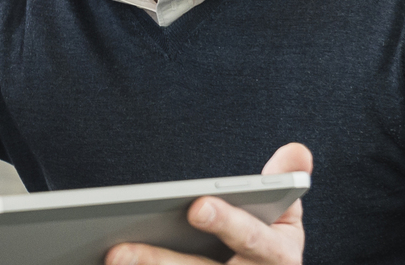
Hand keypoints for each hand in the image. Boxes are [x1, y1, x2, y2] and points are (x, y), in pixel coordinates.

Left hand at [103, 143, 312, 264]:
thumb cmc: (265, 244)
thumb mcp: (283, 215)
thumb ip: (282, 181)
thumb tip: (296, 150)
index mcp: (278, 256)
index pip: (252, 239)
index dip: (227, 222)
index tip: (196, 206)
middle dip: (160, 262)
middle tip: (117, 250)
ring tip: (108, 257)